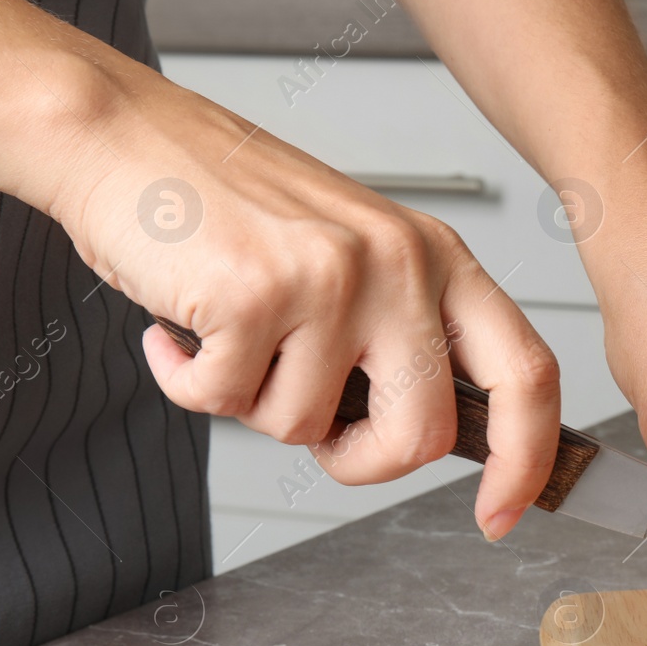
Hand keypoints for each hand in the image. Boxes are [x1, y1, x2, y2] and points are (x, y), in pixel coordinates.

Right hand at [48, 65, 560, 539]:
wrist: (121, 131)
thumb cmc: (228, 204)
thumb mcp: (354, 258)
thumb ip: (400, 338)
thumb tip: (426, 440)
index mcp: (439, 258)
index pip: (526, 372)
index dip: (524, 459)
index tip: (500, 514)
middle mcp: (401, 263)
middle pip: (422, 435)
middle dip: (360, 463)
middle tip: (317, 434)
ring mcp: (332, 277)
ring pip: (307, 427)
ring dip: (254, 403)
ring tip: (231, 332)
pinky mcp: (255, 294)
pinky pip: (224, 403)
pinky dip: (187, 381)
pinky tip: (183, 325)